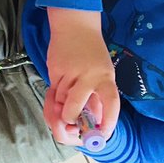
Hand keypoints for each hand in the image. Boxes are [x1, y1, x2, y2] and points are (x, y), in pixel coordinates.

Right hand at [43, 8, 118, 146]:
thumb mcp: (104, 74)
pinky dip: (54, 97)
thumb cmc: (92, 54)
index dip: (108, 122)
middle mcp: (89, 76)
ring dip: (60, 107)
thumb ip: (98, 97)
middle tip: (70, 126)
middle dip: (69, 119)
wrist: (75, 27)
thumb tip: (96, 122)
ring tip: (63, 105)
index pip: (111, 103)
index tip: (102, 135)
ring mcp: (69, 72)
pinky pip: (52, 91)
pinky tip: (59, 90)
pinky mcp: (55, 70)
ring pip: (60, 100)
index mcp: (106, 78)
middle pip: (75, 106)